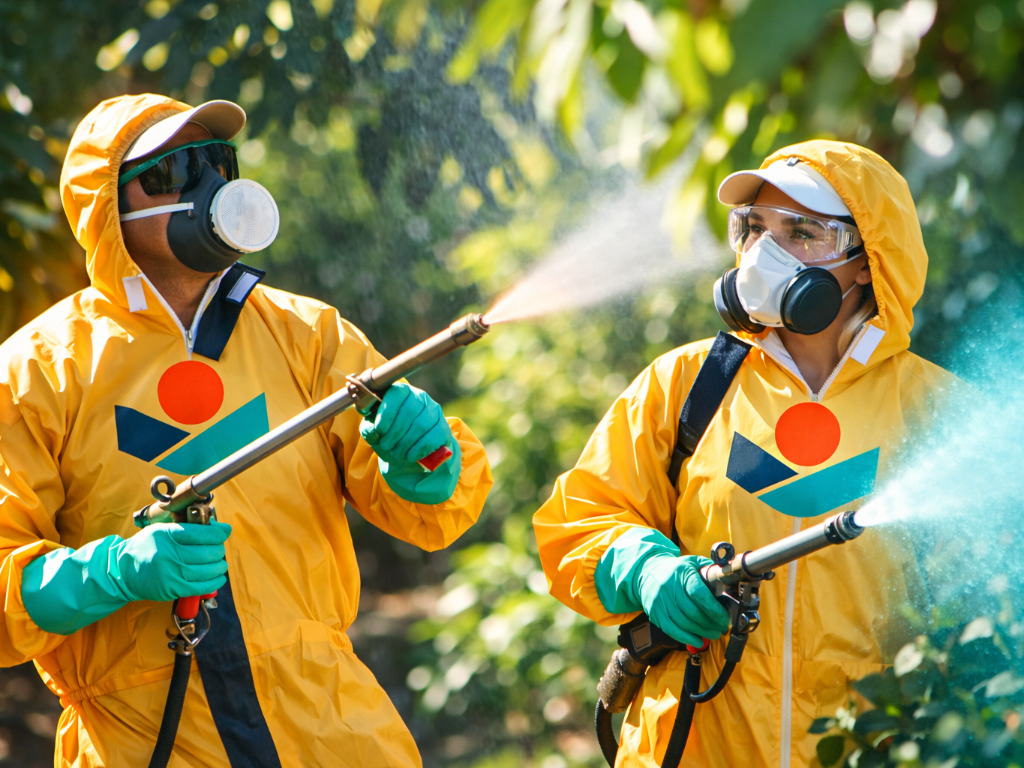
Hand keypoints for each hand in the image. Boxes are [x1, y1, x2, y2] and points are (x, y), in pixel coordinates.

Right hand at [112, 521, 231, 602]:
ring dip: (220, 566)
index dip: (219, 533)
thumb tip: (221, 528)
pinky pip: (201, 586)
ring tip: (220, 563)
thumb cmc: (146, 547)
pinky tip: (218, 577)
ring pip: (208, 570)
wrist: (123, 571)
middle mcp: (169, 553)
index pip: (202, 533)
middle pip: (208, 551)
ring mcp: (171, 573)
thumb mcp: (162, 530)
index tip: (224, 532)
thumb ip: (189, 528)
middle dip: (219, 550)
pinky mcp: (172, 589)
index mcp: (167, 534)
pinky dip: (215, 582)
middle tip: (218, 550)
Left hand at [359, 382, 453, 467]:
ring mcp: (434, 411)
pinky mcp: (444, 427)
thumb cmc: (390, 438)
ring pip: (421, 424)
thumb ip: (369, 429)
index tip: (380, 429)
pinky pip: (434, 436)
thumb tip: (373, 430)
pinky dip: (420, 449)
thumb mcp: (375, 434)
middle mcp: (419, 397)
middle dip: (395, 432)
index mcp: (401, 392)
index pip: (396, 393)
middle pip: (410, 411)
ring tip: (396, 453)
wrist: (411, 454)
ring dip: (406, 442)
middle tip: (386, 446)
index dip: (387, 412)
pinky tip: (410, 456)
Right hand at [636, 554, 730, 646]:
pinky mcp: (654, 612)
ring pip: (684, 623)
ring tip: (714, 634)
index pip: (699, 594)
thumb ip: (710, 569)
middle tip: (722, 628)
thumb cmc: (676, 569)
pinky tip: (698, 641)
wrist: (647, 571)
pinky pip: (672, 630)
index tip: (725, 618)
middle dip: (711, 624)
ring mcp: (660, 601)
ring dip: (702, 632)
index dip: (714, 609)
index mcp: (682, 572)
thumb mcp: (692, 562)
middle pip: (693, 612)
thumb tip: (729, 578)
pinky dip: (686, 638)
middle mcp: (669, 587)